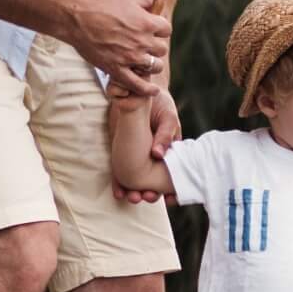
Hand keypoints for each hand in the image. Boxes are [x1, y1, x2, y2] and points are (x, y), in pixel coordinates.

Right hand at [67, 0, 170, 95]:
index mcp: (147, 23)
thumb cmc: (100, 3)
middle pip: (162, 49)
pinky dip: (146, 90)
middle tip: (146, 45)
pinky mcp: (117, 70)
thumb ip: (144, 1)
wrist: (76, 18)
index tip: (153, 29)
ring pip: (155, 66)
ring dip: (152, 64)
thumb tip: (154, 6)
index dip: (160, 29)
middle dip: (155, 46)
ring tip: (145, 62)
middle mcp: (142, 41)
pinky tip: (152, 90)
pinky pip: (137, 85)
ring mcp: (130, 57)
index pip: (167, 30)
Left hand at [113, 88, 179, 204]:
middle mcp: (155, 159)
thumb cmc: (160, 104)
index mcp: (171, 153)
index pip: (174, 175)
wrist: (136, 92)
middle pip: (155, 182)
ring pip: (137, 181)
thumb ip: (164, 135)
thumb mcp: (167, 118)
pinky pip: (120, 172)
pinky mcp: (121, 154)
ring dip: (135, 192)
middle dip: (152, 193)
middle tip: (148, 197)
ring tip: (133, 198)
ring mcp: (137, 157)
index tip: (171, 199)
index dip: (173, 190)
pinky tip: (118, 193)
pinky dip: (120, 184)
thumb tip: (158, 155)